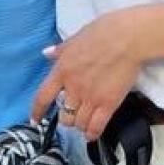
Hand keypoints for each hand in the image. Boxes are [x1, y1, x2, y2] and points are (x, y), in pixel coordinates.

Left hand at [30, 8, 163, 141]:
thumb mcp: (76, 37)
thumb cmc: (104, 31)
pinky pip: (96, 127)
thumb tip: (47, 53)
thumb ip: (61, 50)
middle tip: (73, 113)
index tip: (34, 119)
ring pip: (78, 123)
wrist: (129, 38)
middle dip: (66, 117)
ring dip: (80, 124)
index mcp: (62, 70)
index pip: (42, 97)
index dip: (37, 111)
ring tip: (84, 120)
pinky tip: (91, 133)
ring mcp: (91, 98)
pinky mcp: (108, 104)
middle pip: (63, 116)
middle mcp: (73, 88)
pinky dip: (92, 133)